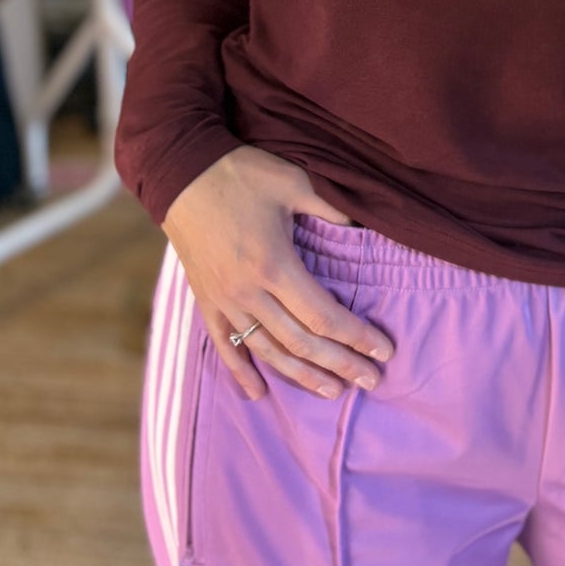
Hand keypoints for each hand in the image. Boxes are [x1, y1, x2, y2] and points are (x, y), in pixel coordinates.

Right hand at [161, 146, 393, 402]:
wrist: (181, 172)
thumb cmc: (242, 173)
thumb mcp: (294, 182)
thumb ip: (331, 208)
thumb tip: (366, 225)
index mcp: (274, 265)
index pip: (323, 315)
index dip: (356, 337)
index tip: (384, 351)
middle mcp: (248, 292)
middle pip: (300, 342)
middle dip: (339, 364)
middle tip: (371, 381)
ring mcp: (224, 300)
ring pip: (266, 351)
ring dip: (301, 375)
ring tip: (332, 390)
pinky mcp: (205, 300)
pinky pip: (224, 344)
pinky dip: (241, 371)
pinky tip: (258, 393)